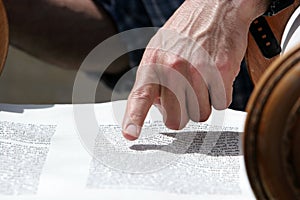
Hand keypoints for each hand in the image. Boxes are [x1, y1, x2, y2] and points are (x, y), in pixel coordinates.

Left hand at [122, 0, 269, 139]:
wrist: (216, 7)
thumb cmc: (186, 31)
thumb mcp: (159, 50)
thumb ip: (153, 80)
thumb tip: (155, 106)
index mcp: (154, 63)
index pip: (140, 97)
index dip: (134, 119)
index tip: (131, 135)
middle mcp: (173, 68)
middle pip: (176, 119)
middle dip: (181, 114)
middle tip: (185, 97)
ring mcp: (197, 71)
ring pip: (201, 114)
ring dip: (202, 103)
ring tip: (201, 80)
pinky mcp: (220, 72)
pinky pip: (220, 103)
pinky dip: (219, 95)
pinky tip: (215, 77)